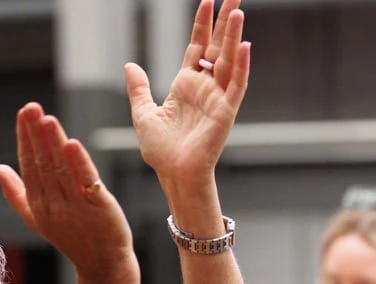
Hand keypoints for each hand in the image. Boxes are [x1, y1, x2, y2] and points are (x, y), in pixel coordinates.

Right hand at [0, 104, 135, 281]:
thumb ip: (16, 193)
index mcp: (38, 204)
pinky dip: (80, 163)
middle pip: (43, 164)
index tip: (23, 113)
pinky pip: (86, 182)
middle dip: (36, 134)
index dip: (25, 139)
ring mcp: (75, 207)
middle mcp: (53, 205)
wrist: (102, 266)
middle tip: (31, 107)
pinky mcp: (98, 207)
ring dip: (54, 143)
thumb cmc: (72, 239)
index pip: (29, 165)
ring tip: (47, 119)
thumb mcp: (38, 218)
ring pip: (62, 170)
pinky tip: (73, 144)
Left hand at [124, 0, 250, 187]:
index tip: (207, 0)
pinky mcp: (226, 112)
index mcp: (186, 84)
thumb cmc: (161, 151)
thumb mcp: (143, 114)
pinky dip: (242, 67)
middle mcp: (205, 87)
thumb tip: (129, 65)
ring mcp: (218, 98)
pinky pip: (237, 86)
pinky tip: (245, 46)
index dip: (202, 24)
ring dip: (233, 36)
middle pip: (217, 46)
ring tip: (238, 10)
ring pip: (229, 60)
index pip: (197, 46)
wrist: (173, 175)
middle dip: (224, 20)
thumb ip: (139, 88)